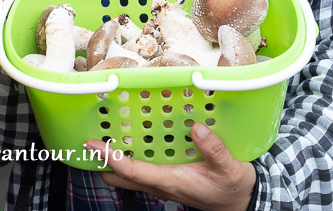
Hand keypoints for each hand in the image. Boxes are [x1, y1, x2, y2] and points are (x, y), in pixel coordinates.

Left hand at [85, 124, 255, 210]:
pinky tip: (133, 142)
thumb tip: (197, 128)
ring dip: (114, 161)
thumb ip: (214, 149)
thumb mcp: (230, 169)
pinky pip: (141, 171)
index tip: (92, 144)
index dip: (110, 158)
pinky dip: (130, 159)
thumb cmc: (233, 188)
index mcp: (170, 181)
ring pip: (128, 176)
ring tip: (106, 136)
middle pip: (120, 178)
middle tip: (92, 140)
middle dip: (103, 163)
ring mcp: (162, 184)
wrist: (241, 203)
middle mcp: (161, 184)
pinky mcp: (167, 180)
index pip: (131, 172)